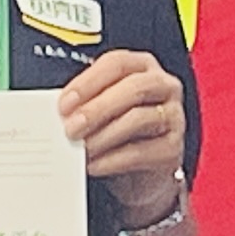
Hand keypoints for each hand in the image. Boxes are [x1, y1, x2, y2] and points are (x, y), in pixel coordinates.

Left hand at [58, 48, 189, 218]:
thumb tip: (61, 113)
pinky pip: (141, 152)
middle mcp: (163, 86)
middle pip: (133, 88)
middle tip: (71, 127)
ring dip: (103, 135)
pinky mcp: (173, 149)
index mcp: (142, 67)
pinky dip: (112, 160)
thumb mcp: (103, 109)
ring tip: (82, 148)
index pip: (117, 63)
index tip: (64, 103)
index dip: (89, 82)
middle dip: (97, 109)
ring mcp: (173, 117)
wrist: (139, 171)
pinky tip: (95, 164)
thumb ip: (85, 103)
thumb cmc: (118, 130)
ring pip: (139, 119)